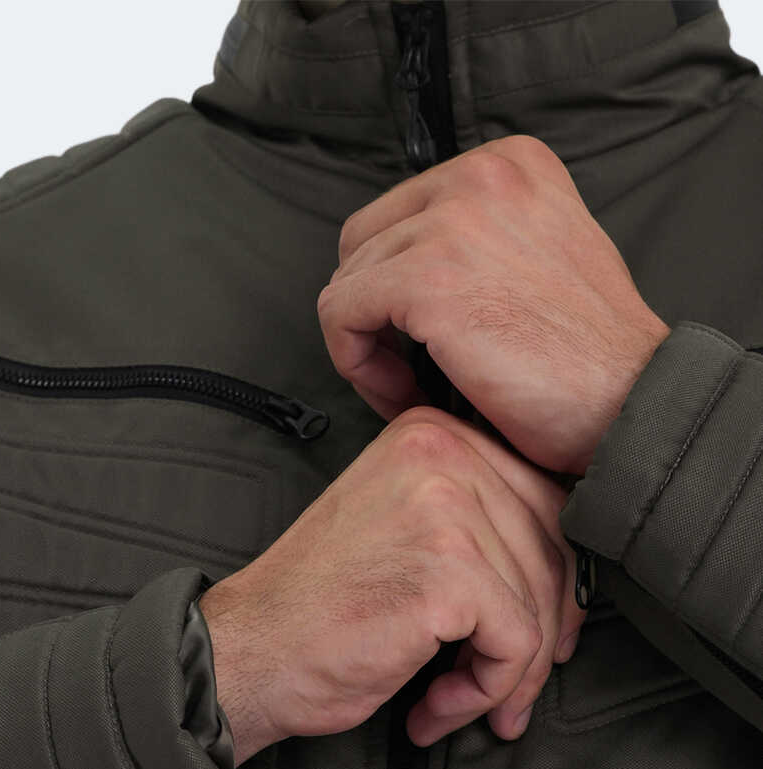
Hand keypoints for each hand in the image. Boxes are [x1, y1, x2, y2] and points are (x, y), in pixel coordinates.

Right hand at [198, 405, 589, 762]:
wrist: (246, 655)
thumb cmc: (316, 613)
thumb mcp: (402, 533)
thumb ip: (475, 526)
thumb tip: (569, 579)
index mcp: (433, 434)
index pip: (545, 503)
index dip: (552, 587)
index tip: (528, 644)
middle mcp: (444, 453)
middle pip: (553, 552)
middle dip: (541, 639)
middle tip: (506, 693)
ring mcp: (448, 510)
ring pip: (539, 607)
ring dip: (503, 678)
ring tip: (451, 705)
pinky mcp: (450, 573)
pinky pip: (516, 645)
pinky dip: (485, 693)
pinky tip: (434, 710)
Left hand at [316, 134, 669, 475]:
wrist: (632, 400)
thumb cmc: (593, 355)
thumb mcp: (547, 252)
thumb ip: (486, 238)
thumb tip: (417, 258)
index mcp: (509, 164)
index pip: (403, 212)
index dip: (396, 284)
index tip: (425, 340)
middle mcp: (478, 176)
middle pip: (364, 240)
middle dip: (372, 310)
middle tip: (409, 368)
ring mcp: (449, 223)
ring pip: (348, 282)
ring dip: (368, 346)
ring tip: (414, 389)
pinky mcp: (424, 280)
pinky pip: (340, 317)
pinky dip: (358, 365)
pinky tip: (404, 394)